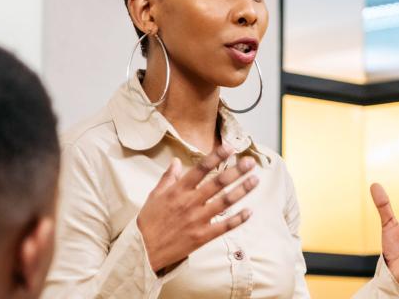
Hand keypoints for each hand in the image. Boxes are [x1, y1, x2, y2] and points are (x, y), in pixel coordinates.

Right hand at [137, 144, 257, 271]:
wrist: (144, 251)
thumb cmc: (148, 222)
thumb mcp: (154, 195)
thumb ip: (167, 177)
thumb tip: (175, 161)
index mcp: (178, 190)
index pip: (201, 168)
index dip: (216, 156)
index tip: (230, 147)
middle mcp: (190, 202)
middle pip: (218, 183)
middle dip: (237, 171)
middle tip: (250, 162)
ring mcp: (197, 220)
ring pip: (225, 202)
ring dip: (242, 190)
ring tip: (255, 180)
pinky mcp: (202, 236)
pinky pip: (224, 226)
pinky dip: (238, 219)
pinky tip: (250, 211)